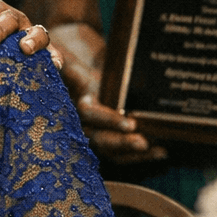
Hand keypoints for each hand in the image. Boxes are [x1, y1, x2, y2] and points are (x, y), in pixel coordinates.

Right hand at [52, 38, 161, 163]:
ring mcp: (96, 133)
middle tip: (143, 143)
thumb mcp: (70, 60)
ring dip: (134, 154)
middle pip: (99, 139)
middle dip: (122, 143)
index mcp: (76, 101)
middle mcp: (84, 123)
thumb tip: (55, 60)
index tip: (131, 123)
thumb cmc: (77, 65)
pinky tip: (161, 152)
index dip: (109, 120)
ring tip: (158, 150)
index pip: (89, 114)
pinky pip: (121, 154)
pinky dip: (140, 157)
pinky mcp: (107, 140)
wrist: (78, 75)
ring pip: (111, 151)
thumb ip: (63, 60)